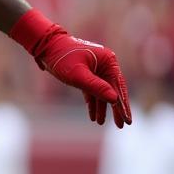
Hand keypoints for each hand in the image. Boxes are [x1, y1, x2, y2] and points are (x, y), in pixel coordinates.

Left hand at [10, 9, 130, 127]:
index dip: (123, 105)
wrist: (45, 47)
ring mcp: (96, 69)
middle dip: (116, 109)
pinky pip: (92, 91)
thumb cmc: (62, 58)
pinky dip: (92, 102)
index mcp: (108, 61)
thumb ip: (96, 87)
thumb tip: (115, 100)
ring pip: (102, 92)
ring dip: (102, 107)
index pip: (118, 86)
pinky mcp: (86, 73)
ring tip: (101, 122)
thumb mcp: (78, 74)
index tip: (127, 120)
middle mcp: (105, 65)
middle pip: (113, 90)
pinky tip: (93, 115)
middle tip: (121, 126)